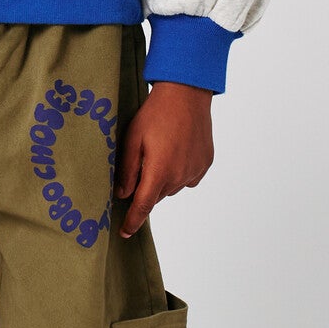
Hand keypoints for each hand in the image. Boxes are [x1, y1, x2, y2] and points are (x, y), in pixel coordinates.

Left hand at [114, 82, 213, 237]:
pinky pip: (187, 177)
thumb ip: (128, 171)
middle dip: (145, 187)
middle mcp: (180, 176)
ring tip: (159, 150)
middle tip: (141, 161)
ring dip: (162, 178)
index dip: (133, 222)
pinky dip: (178, 171)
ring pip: (171, 187)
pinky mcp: (205, 164)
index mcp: (159, 172)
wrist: (186, 94)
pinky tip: (174, 150)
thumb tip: (123, 195)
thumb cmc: (155, 114)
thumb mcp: (132, 140)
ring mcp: (195, 170)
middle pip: (156, 195)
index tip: (125, 233)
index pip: (143, 206)